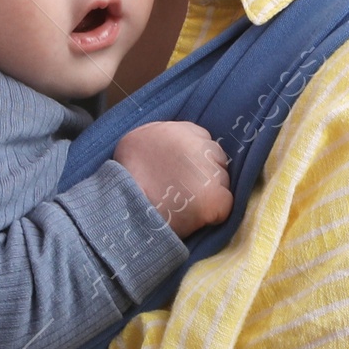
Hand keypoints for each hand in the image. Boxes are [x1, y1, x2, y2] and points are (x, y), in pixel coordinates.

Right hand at [113, 121, 231, 237]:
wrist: (122, 213)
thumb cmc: (123, 185)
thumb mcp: (134, 146)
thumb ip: (159, 142)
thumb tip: (175, 150)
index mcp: (172, 130)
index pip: (200, 138)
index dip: (193, 158)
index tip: (181, 172)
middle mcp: (194, 145)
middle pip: (215, 156)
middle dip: (205, 172)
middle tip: (185, 190)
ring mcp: (207, 172)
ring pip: (222, 179)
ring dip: (210, 191)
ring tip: (186, 205)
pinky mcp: (213, 198)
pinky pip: (226, 204)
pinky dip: (216, 213)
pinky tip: (197, 218)